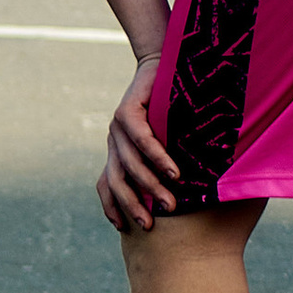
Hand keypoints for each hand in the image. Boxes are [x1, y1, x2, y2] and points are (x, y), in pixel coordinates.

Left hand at [97, 55, 181, 231]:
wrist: (164, 62)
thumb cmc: (172, 106)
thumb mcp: (167, 141)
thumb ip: (165, 164)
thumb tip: (185, 195)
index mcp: (118, 151)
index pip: (107, 185)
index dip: (113, 207)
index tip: (126, 230)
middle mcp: (113, 141)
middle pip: (117, 181)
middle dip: (133, 205)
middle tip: (152, 226)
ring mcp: (116, 127)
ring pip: (131, 164)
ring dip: (152, 186)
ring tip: (172, 204)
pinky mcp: (126, 110)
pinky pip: (141, 139)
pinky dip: (158, 158)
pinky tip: (174, 173)